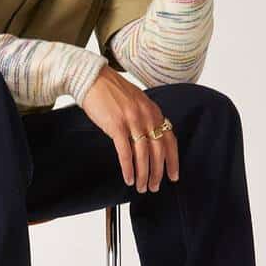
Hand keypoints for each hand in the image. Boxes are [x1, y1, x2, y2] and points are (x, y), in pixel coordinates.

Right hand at [81, 66, 178, 191]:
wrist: (92, 78)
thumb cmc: (111, 91)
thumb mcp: (136, 101)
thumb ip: (145, 117)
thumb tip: (150, 136)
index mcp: (153, 111)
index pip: (170, 140)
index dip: (173, 160)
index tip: (173, 176)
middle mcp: (147, 116)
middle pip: (158, 151)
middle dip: (158, 172)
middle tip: (155, 187)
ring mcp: (132, 121)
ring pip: (143, 155)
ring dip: (143, 174)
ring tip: (141, 187)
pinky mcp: (116, 126)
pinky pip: (126, 153)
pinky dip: (128, 168)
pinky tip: (128, 178)